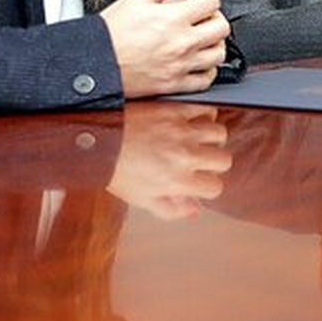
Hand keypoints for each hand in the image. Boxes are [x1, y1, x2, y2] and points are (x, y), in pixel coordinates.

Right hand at [101, 0, 229, 97]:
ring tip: (199, 38)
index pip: (212, 1)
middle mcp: (181, 43)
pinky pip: (207, 79)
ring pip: (219, 54)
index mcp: (172, 19)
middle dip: (213, 17)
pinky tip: (196, 60)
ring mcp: (180, 66)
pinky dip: (207, 69)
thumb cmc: (110, 32)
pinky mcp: (175, 84)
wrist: (94, 63)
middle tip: (200, 17)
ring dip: (213, 43)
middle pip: (222, 28)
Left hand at [106, 102, 231, 218]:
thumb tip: (195, 210)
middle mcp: (184, 156)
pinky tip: (195, 122)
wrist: (98, 140)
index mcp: (177, 181)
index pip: (215, 186)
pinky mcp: (176, 111)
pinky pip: (205, 110)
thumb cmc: (117, 170)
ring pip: (219, 133)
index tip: (200, 181)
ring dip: (213, 138)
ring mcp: (181, 131)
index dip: (209, 186)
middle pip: (223, 160)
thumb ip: (172, 209)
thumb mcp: (142, 199)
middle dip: (215, 163)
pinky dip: (205, 115)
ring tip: (200, 140)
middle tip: (202, 161)